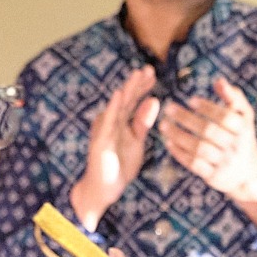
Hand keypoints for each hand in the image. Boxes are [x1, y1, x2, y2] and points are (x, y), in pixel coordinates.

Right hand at [71, 66, 159, 230]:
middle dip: (138, 83)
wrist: (104, 189)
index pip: (134, 100)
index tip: (154, 73)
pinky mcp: (101, 139)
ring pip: (119, 106)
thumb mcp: (137, 141)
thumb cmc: (119, 164)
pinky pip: (109, 121)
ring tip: (138, 74)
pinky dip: (115, 106)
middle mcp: (112, 121)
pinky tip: (121, 93)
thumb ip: (143, 122)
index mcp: (121, 121)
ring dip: (129, 89)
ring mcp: (105, 129)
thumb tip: (154, 100)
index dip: (143, 87)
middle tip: (149, 68)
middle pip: (127, 99)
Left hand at [163, 78, 256, 209]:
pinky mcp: (214, 176)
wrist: (248, 174)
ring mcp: (225, 163)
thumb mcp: (244, 117)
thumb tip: (218, 80)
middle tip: (168, 108)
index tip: (190, 100)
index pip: (225, 116)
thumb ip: (234, 97)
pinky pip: (194, 164)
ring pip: (199, 148)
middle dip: (187, 119)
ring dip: (179, 135)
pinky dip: (179, 153)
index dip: (207, 108)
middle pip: (209, 131)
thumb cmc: (242, 137)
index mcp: (244, 129)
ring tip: (163, 125)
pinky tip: (168, 142)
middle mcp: (236, 146)